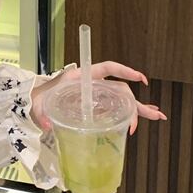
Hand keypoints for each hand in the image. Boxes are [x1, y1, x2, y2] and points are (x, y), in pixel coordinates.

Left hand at [33, 62, 167, 134]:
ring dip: (139, 108)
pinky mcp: (96, 108)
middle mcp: (93, 85)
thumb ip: (44, 113)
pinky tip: (142, 120)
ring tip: (157, 116)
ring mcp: (96, 97)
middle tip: (152, 114)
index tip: (140, 78)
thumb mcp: (41, 104)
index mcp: (82, 78)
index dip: (124, 71)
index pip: (107, 68)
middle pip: (120, 90)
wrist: (35, 102)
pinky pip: (116, 109)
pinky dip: (130, 115)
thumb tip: (48, 124)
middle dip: (136, 102)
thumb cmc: (40, 98)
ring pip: (122, 100)